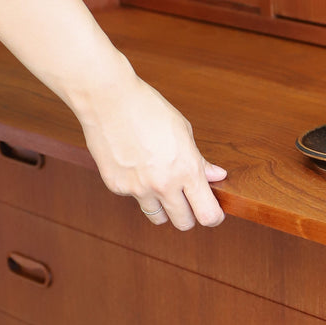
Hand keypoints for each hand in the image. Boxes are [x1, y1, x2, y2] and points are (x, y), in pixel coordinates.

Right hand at [78, 68, 225, 230]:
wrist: (109, 100)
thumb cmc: (148, 109)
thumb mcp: (183, 131)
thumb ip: (200, 160)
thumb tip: (217, 176)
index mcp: (186, 170)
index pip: (208, 214)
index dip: (213, 217)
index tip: (213, 212)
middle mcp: (163, 184)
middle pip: (184, 224)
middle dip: (189, 215)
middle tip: (186, 200)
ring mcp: (138, 189)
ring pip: (158, 218)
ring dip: (163, 208)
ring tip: (160, 184)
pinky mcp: (117, 187)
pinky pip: (134, 199)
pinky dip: (138, 189)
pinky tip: (135, 166)